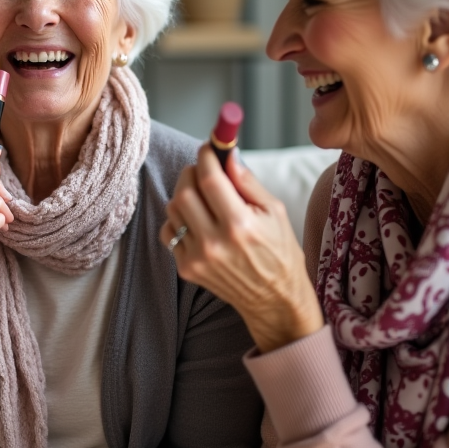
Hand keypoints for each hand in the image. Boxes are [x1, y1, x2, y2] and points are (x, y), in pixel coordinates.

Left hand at [162, 144, 323, 352]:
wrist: (273, 299)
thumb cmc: (279, 251)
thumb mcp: (274, 211)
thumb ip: (247, 181)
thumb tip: (227, 154)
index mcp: (240, 225)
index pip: (210, 179)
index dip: (206, 157)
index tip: (208, 148)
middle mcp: (214, 243)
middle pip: (184, 192)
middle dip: (191, 172)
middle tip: (202, 169)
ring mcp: (197, 258)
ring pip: (172, 210)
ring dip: (184, 194)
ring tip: (203, 196)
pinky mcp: (186, 269)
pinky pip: (168, 231)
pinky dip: (178, 219)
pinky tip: (197, 221)